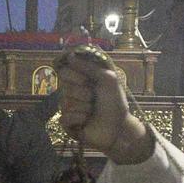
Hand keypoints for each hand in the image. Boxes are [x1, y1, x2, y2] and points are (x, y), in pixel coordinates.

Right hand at [54, 46, 149, 161]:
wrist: (119, 127)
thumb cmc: (115, 102)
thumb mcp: (107, 79)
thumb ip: (89, 67)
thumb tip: (70, 56)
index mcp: (80, 80)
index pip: (64, 72)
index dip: (75, 76)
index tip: (87, 80)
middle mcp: (73, 93)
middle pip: (64, 87)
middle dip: (83, 93)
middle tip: (94, 99)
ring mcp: (69, 108)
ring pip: (65, 103)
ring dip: (84, 107)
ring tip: (93, 111)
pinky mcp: (68, 124)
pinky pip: (64, 117)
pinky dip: (78, 118)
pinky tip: (86, 121)